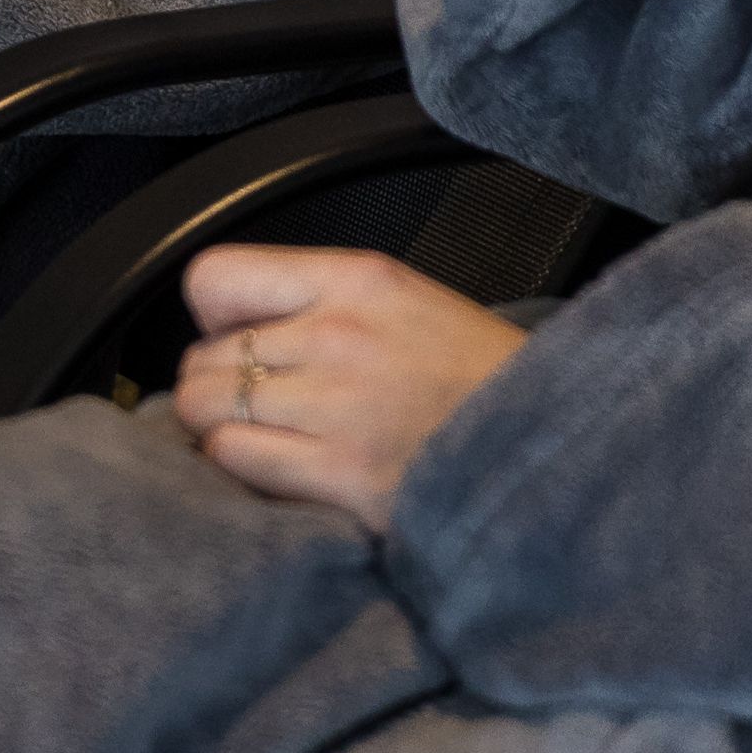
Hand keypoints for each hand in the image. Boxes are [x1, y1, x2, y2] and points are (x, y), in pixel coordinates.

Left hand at [169, 244, 527, 532]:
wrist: (550, 445)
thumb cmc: (479, 381)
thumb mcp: (408, 304)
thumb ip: (323, 305)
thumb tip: (233, 333)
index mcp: (358, 280)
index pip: (214, 277)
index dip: (212, 318)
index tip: (239, 342)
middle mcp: (337, 334)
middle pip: (201, 358)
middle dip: (215, 387)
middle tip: (257, 409)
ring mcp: (338, 405)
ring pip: (203, 411)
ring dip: (220, 434)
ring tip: (265, 443)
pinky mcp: (343, 473)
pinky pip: (235, 462)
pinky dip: (241, 472)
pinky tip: (281, 475)